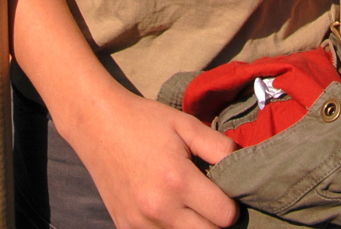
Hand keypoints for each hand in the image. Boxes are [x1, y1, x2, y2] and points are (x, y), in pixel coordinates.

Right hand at [69, 89, 238, 228]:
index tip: (221, 190)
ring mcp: (139, 224)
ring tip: (186, 204)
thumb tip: (243, 165)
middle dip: (214, 220)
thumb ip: (219, 146)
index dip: (230, 204)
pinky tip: (166, 210)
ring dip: (191, 228)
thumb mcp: (185, 124)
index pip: (225, 216)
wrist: (97, 123)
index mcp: (178, 181)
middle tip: (207, 199)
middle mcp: (159, 209)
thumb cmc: (144, 121)